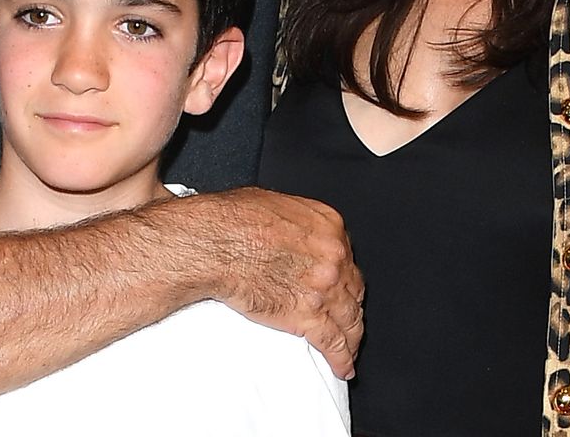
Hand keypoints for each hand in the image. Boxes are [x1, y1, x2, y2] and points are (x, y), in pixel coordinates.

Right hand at [181, 188, 363, 376]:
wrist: (216, 245)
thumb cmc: (233, 221)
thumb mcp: (274, 204)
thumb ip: (296, 223)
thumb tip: (292, 233)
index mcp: (328, 227)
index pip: (347, 257)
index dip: (344, 275)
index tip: (340, 286)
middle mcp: (333, 257)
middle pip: (353, 289)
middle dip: (350, 304)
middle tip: (346, 316)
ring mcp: (324, 289)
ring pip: (350, 319)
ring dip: (352, 337)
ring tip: (350, 349)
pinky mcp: (308, 317)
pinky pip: (333, 342)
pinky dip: (341, 357)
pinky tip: (342, 365)